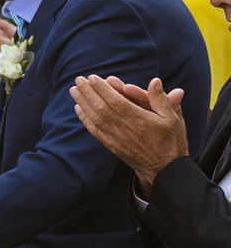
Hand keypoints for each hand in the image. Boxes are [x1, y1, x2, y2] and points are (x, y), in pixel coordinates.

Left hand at [72, 74, 188, 190]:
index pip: (116, 100)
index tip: (92, 78)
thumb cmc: (171, 141)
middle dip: (89, 92)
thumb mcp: (173, 118)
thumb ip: (161, 99)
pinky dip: (85, 119)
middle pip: (102, 107)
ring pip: (95, 117)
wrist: (164, 169)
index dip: (102, 89)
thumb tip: (155, 81)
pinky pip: (95, 130)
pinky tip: (78, 108)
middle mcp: (125, 128)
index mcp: (140, 120)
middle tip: (78, 79)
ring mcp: (116, 138)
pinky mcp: (112, 145)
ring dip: (83, 103)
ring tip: (73, 90)